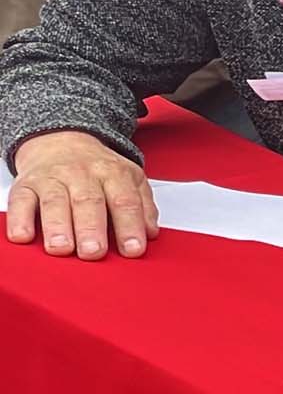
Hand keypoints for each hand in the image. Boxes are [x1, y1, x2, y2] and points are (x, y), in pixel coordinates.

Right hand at [7, 131, 158, 259]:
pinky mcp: (25, 185)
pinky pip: (20, 201)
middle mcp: (82, 174)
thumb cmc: (97, 169)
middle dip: (92, 228)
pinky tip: (24, 236)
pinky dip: (20, 219)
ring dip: (58, 226)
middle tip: (94, 252)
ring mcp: (52, 178)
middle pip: (89, 201)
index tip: (133, 250)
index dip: (130, 226)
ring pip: (55, 201)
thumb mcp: (129, 179)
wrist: (61, 141)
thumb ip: (143, 205)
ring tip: (62, 248)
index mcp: (113, 173)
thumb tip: (151, 232)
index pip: (125, 201)